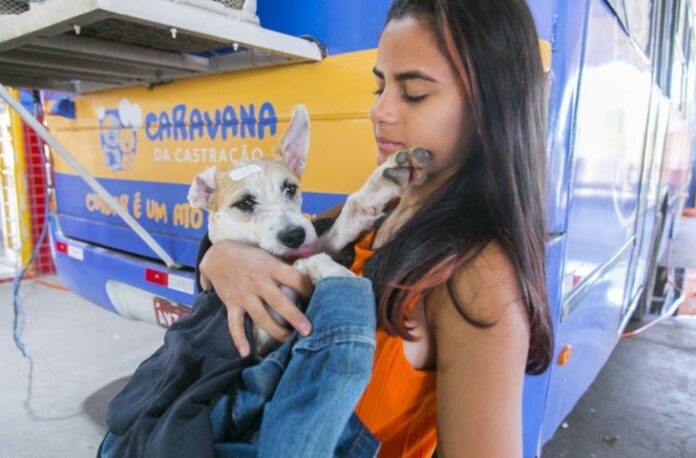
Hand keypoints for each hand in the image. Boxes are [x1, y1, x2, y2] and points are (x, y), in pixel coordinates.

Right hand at [199, 240, 313, 355]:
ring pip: (260, 316)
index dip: (307, 289)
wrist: (218, 255)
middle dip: (294, 316)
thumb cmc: (249, 256)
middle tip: (308, 330)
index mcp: (270, 266)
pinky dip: (239, 339)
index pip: (294, 278)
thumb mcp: (268, 256)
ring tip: (288, 341)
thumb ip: (283, 269)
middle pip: (278, 301)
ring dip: (275, 330)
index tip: (316, 298)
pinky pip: (234, 324)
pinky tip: (246, 353)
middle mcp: (257, 281)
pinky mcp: (231, 304)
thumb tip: (306, 281)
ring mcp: (243, 295)